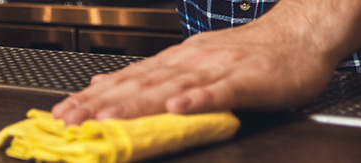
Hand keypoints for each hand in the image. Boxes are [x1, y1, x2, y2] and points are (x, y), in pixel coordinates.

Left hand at [51, 25, 341, 124]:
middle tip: (70, 121)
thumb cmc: (250, 55)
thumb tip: (106, 85)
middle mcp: (189, 63)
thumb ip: (153, 76)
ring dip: (137, 105)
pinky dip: (197, 100)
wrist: (299, 35)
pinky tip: (177, 110)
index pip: (126, 81)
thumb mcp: (193, 61)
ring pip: (170, 89)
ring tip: (108, 119)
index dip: (91, 98)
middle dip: (100, 105)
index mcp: (175, 63)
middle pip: (138, 86)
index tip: (62, 114)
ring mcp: (217, 70)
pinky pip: (219, 92)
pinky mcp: (247, 80)